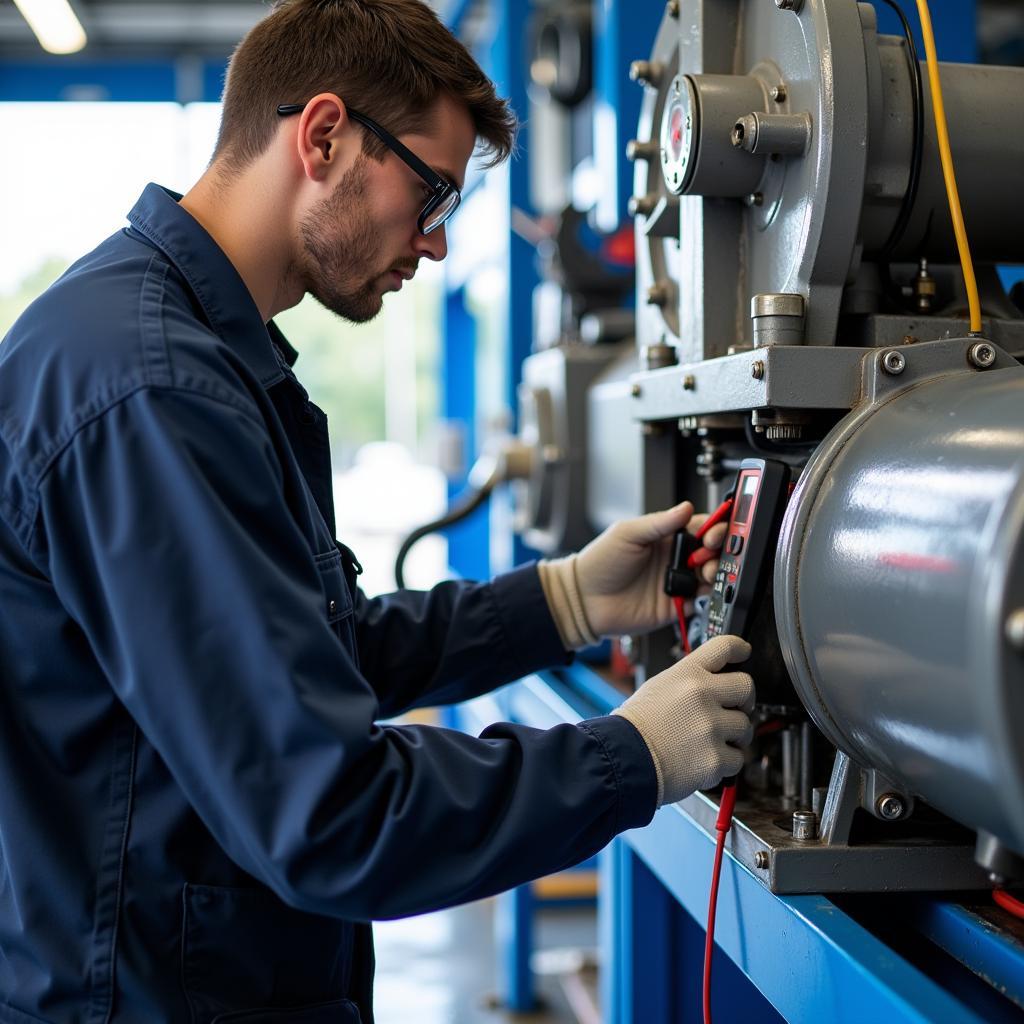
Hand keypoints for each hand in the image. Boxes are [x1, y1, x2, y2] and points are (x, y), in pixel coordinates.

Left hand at [574, 501, 727, 637]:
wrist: (584, 600)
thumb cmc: (599, 563)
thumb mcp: (627, 533)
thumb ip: (659, 522)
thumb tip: (686, 507)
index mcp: (665, 537)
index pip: (700, 527)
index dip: (714, 528)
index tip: (714, 532)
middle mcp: (674, 559)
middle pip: (711, 552)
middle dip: (720, 550)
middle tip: (710, 552)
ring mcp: (676, 582)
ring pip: (711, 576)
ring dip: (716, 572)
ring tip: (707, 571)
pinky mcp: (675, 606)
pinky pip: (701, 602)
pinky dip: (708, 597)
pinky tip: (703, 590)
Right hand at [612, 635, 754, 805]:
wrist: (623, 760)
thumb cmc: (635, 727)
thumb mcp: (658, 687)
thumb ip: (689, 682)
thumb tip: (714, 683)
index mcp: (687, 674)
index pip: (724, 647)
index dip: (739, 648)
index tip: (744, 652)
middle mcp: (702, 695)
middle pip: (746, 687)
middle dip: (744, 701)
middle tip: (734, 710)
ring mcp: (711, 727)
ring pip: (744, 727)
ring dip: (733, 737)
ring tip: (708, 742)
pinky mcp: (715, 758)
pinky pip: (737, 759)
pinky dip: (724, 763)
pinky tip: (703, 760)